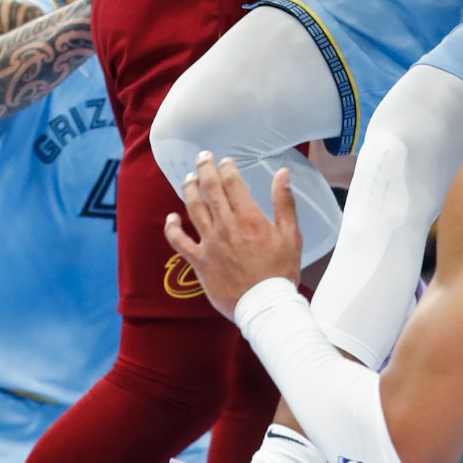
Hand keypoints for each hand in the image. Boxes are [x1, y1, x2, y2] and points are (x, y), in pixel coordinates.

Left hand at [164, 158, 303, 319]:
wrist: (264, 306)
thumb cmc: (281, 271)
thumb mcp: (291, 235)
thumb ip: (285, 202)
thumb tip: (282, 173)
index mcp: (250, 218)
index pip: (233, 183)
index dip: (227, 168)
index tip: (226, 161)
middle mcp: (226, 226)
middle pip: (211, 189)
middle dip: (205, 169)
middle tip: (202, 157)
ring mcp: (210, 244)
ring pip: (194, 208)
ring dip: (190, 189)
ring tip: (189, 178)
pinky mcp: (199, 262)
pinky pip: (179, 242)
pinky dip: (172, 228)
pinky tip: (171, 218)